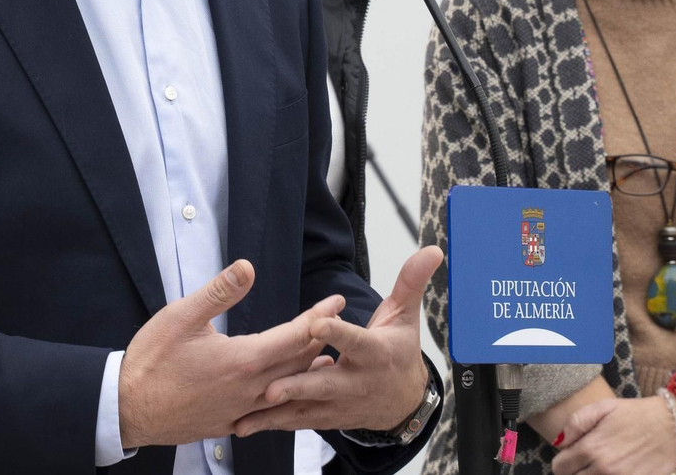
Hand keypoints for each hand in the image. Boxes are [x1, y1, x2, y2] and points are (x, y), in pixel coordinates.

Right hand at [118, 260, 343, 448]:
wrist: (127, 408)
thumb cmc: (151, 360)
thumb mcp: (181, 316)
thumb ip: (219, 292)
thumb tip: (248, 266)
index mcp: (242, 360)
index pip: (293, 336)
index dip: (318, 317)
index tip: (336, 301)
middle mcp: (249, 389)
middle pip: (297, 364)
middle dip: (318, 340)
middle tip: (336, 323)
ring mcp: (241, 410)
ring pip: (287, 390)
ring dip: (307, 371)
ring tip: (324, 358)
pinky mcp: (229, 424)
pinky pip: (268, 411)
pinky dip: (285, 396)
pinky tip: (285, 392)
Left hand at [230, 245, 443, 436]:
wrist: (404, 404)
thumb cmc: (399, 351)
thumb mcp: (405, 316)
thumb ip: (410, 282)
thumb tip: (432, 250)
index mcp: (374, 353)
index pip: (354, 341)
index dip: (337, 333)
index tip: (316, 323)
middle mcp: (356, 382)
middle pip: (324, 384)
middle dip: (297, 387)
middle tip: (270, 388)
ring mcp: (339, 404)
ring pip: (305, 409)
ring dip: (275, 414)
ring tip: (244, 418)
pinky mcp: (326, 418)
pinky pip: (297, 422)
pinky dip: (271, 425)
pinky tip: (243, 425)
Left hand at [551, 396, 675, 474]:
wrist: (672, 427)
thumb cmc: (635, 414)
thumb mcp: (602, 407)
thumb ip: (575, 423)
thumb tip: (558, 442)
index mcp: (591, 449)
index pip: (559, 468)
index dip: (562, 461)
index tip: (571, 455)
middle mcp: (604, 469)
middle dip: (574, 471)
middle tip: (584, 461)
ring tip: (597, 467)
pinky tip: (614, 471)